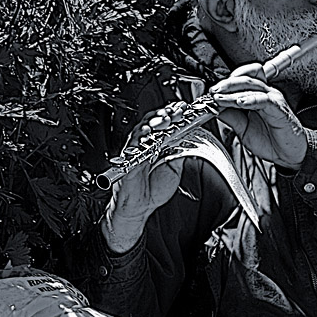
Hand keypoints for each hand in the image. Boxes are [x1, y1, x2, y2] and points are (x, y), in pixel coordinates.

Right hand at [102, 109, 184, 253]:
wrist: (141, 207)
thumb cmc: (155, 189)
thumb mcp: (174, 169)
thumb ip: (179, 153)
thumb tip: (190, 138)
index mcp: (157, 145)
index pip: (166, 125)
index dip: (174, 115)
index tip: (185, 109)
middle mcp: (145, 144)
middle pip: (154, 122)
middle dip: (167, 114)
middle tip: (178, 111)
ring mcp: (135, 150)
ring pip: (143, 129)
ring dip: (155, 122)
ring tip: (167, 118)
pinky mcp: (127, 159)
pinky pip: (131, 144)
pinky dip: (139, 137)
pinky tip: (147, 131)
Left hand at [208, 64, 307, 170]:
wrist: (290, 155)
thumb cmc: (272, 141)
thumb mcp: (243, 129)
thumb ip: (231, 117)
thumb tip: (215, 109)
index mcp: (256, 97)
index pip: (239, 81)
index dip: (223, 84)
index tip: (208, 94)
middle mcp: (265, 95)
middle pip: (244, 79)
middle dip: (225, 84)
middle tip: (212, 93)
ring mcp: (273, 100)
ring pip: (251, 86)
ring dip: (233, 91)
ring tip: (220, 98)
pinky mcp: (279, 109)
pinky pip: (264, 99)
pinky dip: (251, 99)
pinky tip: (239, 103)